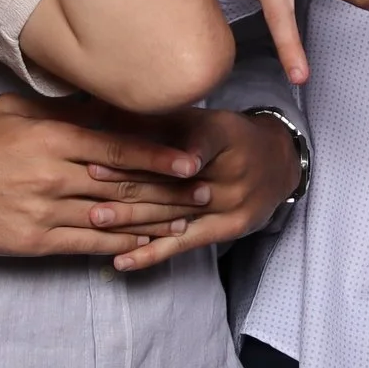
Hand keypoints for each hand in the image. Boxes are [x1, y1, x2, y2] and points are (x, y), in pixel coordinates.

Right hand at [0, 91, 211, 258]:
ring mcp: (45, 210)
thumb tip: (105, 101)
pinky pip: (86, 243)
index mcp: (52, 138)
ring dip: (153, 220)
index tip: (191, 160)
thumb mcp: (15, 110)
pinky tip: (143, 244)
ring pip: (112, 217)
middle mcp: (54, 175)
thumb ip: (62, 109)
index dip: (159, 156)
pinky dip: (118, 243)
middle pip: (123, 184)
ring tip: (187, 221)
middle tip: (205, 192)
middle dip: (169, 190)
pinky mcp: (35, 241)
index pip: (118, 148)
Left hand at [108, 108, 303, 273]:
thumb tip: (111, 106)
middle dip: (126, 184)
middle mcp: (229, 173)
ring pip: (172, 214)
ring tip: (95, 218)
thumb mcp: (205, 117)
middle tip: (88, 184)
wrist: (280, 163)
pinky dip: (151, 253)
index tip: (109, 155)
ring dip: (131, 218)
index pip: (181, 146)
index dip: (145, 154)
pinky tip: (121, 261)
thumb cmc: (231, 135)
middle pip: (171, 183)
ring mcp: (230, 205)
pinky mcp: (227, 230)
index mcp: (222, 136)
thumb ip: (164, 117)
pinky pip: (184, 244)